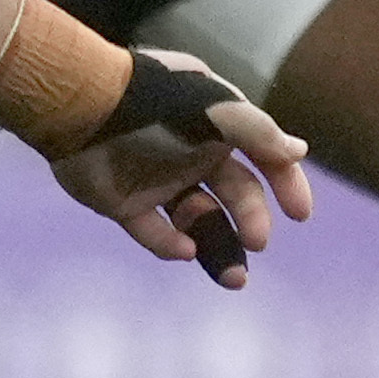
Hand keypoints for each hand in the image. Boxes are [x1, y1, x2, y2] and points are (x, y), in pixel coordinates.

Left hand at [45, 50, 314, 285]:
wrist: (78, 106)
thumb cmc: (153, 100)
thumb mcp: (215, 109)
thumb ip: (259, 132)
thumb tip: (299, 151)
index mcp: (216, 125)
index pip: (263, 156)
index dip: (286, 183)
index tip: (300, 214)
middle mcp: (190, 153)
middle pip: (235, 194)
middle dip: (252, 220)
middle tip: (257, 243)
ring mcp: (157, 180)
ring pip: (199, 220)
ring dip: (220, 246)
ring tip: (234, 277)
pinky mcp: (124, 204)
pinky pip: (154, 232)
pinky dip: (171, 245)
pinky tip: (183, 249)